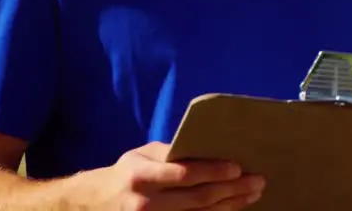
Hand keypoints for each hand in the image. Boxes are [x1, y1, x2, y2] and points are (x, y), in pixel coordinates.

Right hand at [79, 142, 264, 209]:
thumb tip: (210, 147)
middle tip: (257, 181)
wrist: (94, 204)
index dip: (213, 172)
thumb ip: (172, 152)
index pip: (184, 174)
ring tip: (252, 195)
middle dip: (231, 190)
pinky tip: (232, 209)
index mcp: (141, 176)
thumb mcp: (141, 155)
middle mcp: (145, 202)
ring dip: (229, 206)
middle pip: (197, 198)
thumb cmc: (126, 174)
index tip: (238, 168)